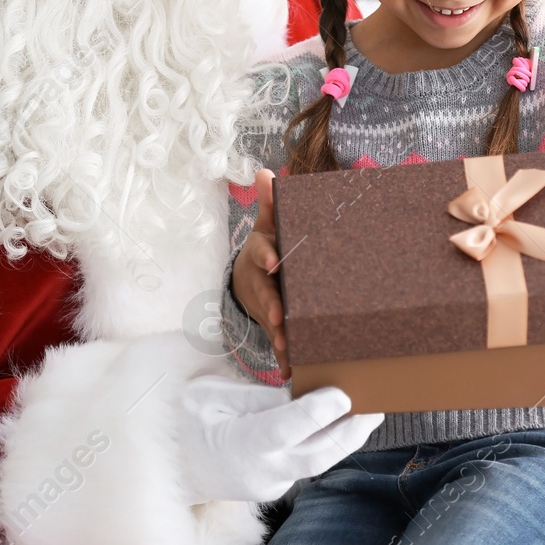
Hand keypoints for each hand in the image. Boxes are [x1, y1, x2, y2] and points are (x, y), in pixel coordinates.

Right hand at [176, 376, 383, 503]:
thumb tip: (300, 393)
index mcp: (238, 444)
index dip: (317, 412)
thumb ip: (257, 398)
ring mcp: (271, 484)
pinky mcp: (278, 485)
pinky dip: (327, 442)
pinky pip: (308, 463)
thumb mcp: (211, 396)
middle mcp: (260, 471)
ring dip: (347, 438)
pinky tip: (344, 422)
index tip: (344, 394)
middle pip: (317, 455)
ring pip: (318, 462)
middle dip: (352, 431)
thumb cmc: (189, 421)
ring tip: (372, 411)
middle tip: (377, 404)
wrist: (173, 466)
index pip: (285, 429)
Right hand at [233, 168, 289, 377]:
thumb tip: (262, 171)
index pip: (262, 253)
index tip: (276, 262)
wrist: (254, 276)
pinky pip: (279, 342)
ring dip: (277, 335)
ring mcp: (265, 305)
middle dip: (270, 305)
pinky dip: (284, 358)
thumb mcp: (271, 224)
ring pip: (270, 321)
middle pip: (264, 293)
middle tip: (277, 315)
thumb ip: (270, 202)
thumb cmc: (272, 244)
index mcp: (262, 254)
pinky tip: (290, 372)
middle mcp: (261, 282)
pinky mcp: (274, 325)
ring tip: (286, 347)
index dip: (267, 257)